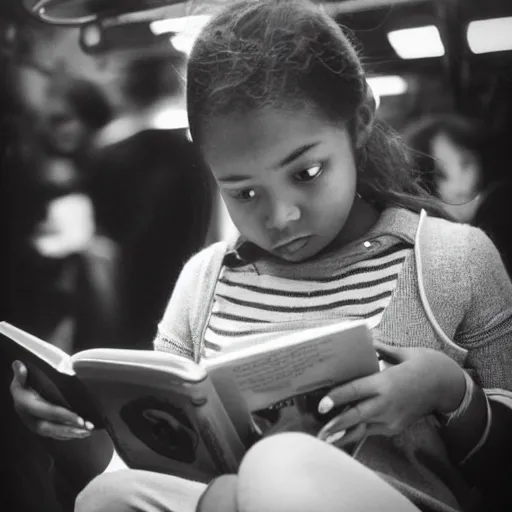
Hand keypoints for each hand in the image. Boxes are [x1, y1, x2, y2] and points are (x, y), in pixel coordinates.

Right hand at [10, 361, 93, 439]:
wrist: (19, 392)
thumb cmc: (23, 382)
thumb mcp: (21, 377)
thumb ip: (21, 374)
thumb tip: (19, 365)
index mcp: (26, 405)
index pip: (47, 412)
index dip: (63, 416)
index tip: (79, 419)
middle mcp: (30, 418)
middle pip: (51, 427)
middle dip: (70, 428)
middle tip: (87, 427)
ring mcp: (35, 424)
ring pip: (54, 433)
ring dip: (72, 433)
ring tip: (88, 431)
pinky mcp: (41, 427)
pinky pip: (54, 434)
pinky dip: (67, 435)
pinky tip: (80, 434)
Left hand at [316, 343, 465, 446]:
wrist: (448, 386)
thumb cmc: (424, 364)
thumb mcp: (403, 352)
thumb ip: (380, 347)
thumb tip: (366, 337)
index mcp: (386, 382)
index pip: (355, 391)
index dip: (337, 398)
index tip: (321, 405)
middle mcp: (387, 403)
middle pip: (356, 415)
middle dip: (336, 424)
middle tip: (319, 431)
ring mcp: (392, 419)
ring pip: (362, 428)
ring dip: (343, 434)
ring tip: (325, 440)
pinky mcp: (395, 428)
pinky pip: (372, 431)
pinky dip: (356, 433)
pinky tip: (342, 435)